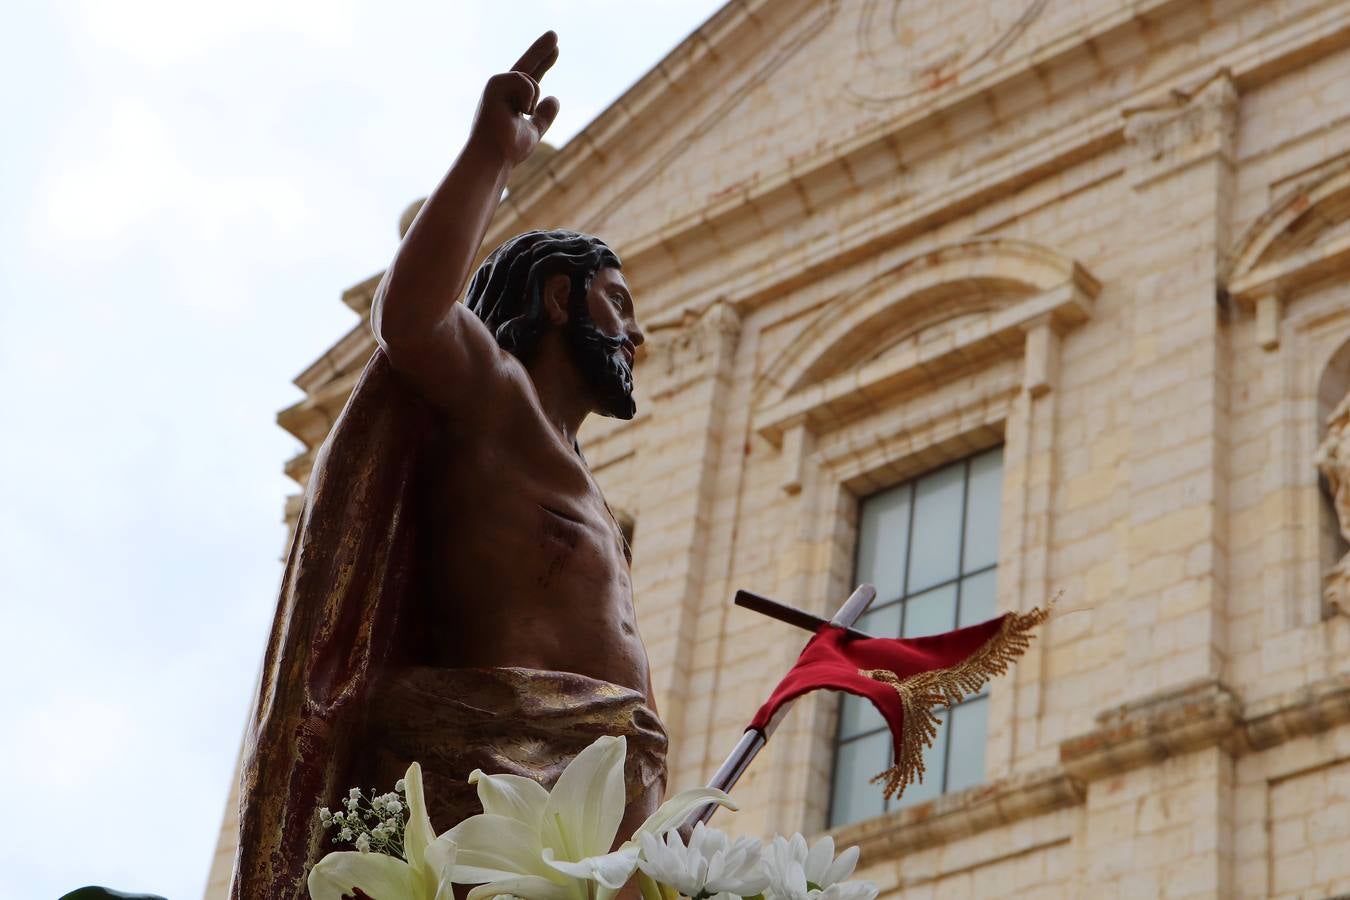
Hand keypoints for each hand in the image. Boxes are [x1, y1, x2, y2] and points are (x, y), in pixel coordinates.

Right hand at [469, 31, 560, 166]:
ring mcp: (497, 86)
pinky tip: (519, 109)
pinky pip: (524, 80)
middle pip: (527, 66)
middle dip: (542, 50)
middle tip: (555, 34)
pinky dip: (528, 96)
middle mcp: (503, 90)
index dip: (544, 63)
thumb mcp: (534, 131)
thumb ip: (543, 116)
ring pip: (530, 80)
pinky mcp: (495, 83)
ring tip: (521, 114)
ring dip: (532, 99)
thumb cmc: (508, 149)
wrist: (494, 155)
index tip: (555, 49)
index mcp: (511, 100)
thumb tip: (554, 98)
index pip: (531, 78)